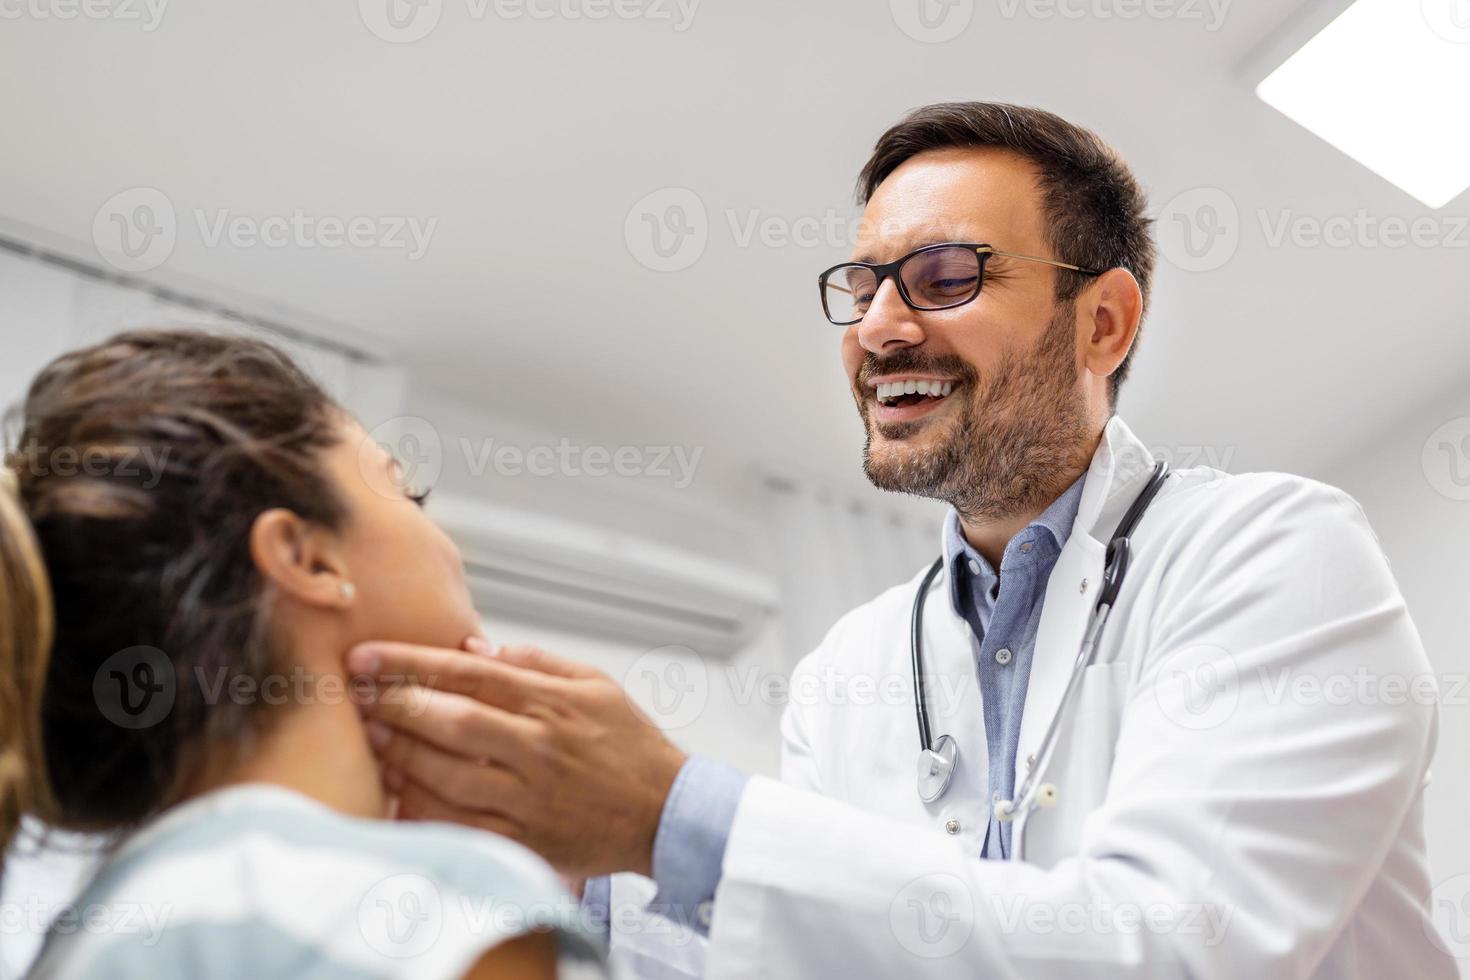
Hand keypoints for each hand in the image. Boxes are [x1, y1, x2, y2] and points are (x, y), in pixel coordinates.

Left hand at [350, 638, 688, 877]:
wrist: (666, 813)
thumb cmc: (630, 745)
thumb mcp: (596, 683)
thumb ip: (535, 661)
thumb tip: (474, 645)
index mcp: (551, 702)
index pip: (467, 672)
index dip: (409, 662)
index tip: (363, 656)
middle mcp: (537, 746)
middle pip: (448, 719)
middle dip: (392, 703)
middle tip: (353, 693)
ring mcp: (529, 795)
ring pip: (447, 772)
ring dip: (399, 753)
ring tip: (367, 737)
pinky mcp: (526, 837)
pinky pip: (460, 822)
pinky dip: (422, 807)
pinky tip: (397, 790)